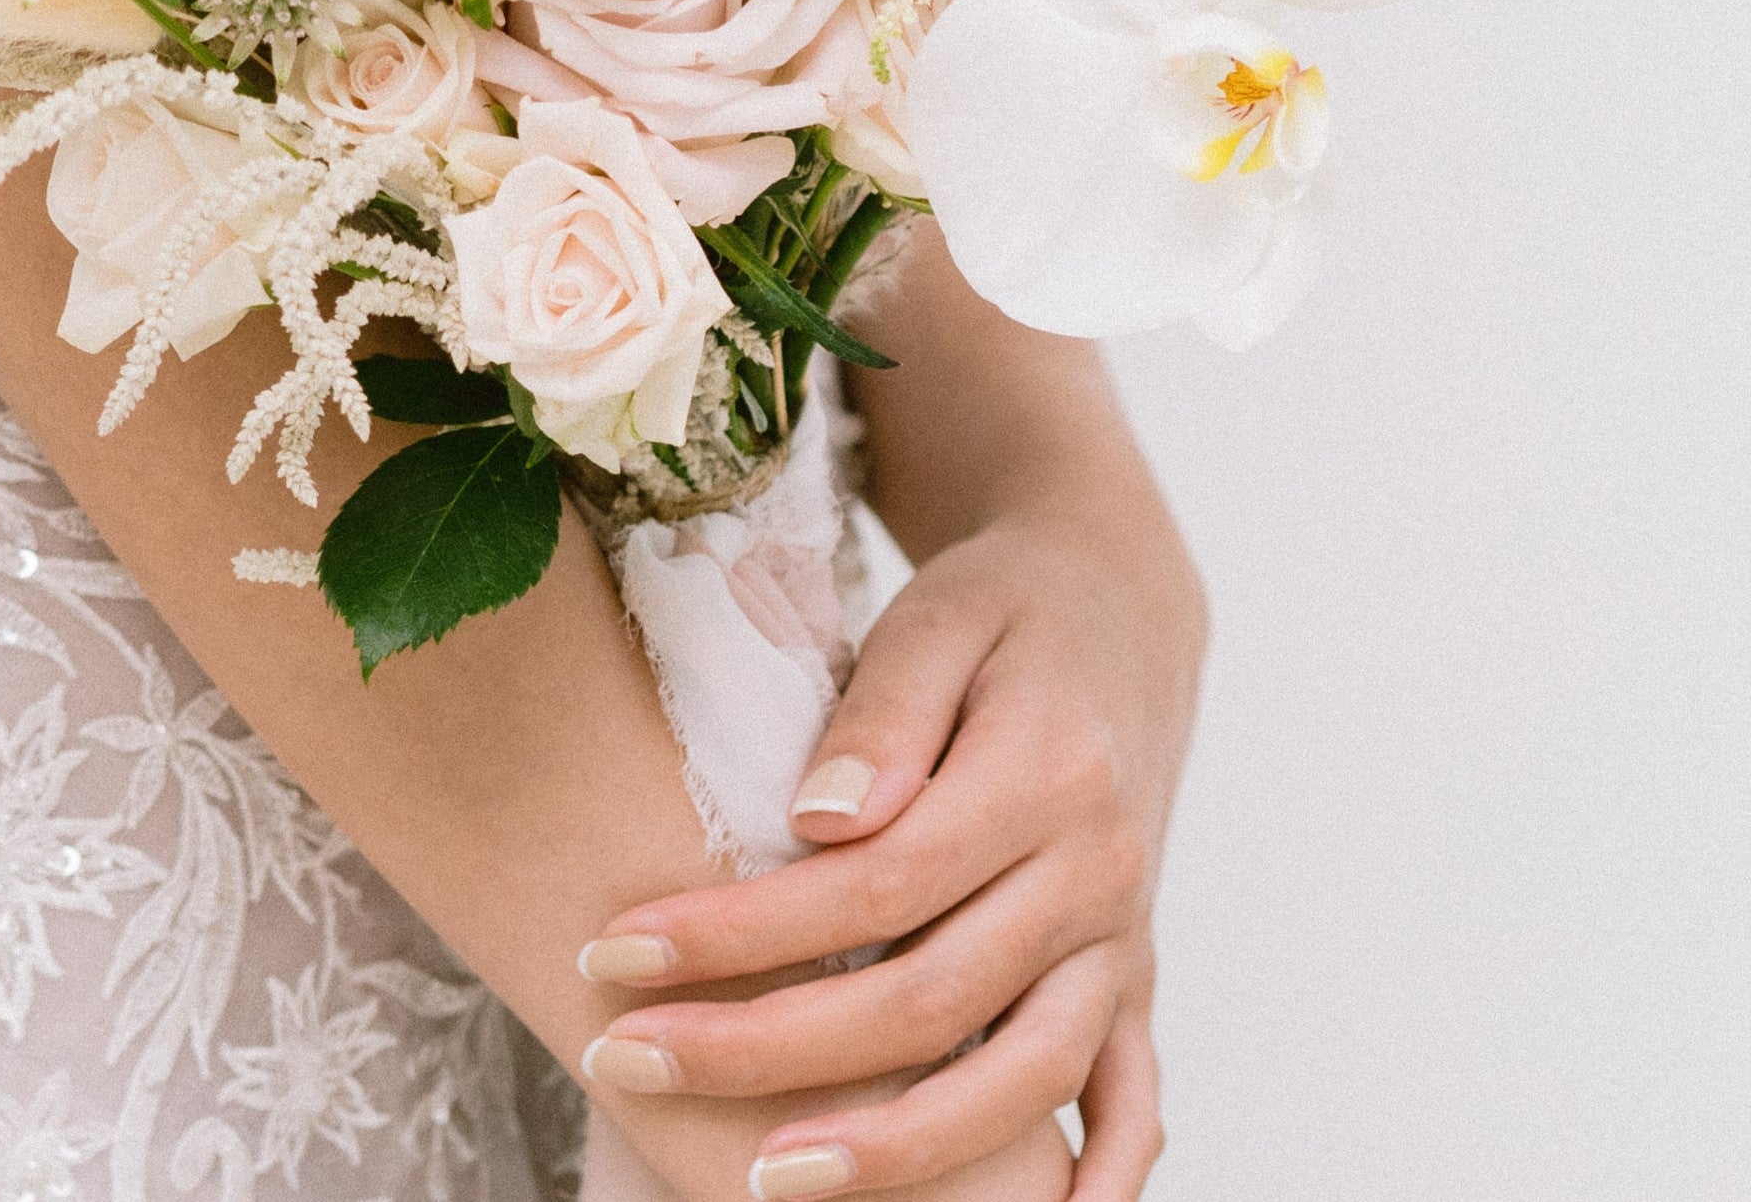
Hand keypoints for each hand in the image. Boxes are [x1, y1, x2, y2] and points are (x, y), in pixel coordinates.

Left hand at [573, 507, 1198, 1194]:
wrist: (1119, 606)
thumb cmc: (999, 609)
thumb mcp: (939, 614)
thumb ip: (885, 710)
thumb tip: (821, 822)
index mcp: (1046, 774)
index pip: (877, 885)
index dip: (742, 934)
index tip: (615, 951)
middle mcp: (1097, 870)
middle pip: (931, 999)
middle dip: (768, 1048)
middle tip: (626, 1054)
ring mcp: (1123, 936)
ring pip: (1024, 1076)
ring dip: (900, 1150)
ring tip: (764, 1179)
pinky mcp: (1135, 975)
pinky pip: (1133, 1096)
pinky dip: (1101, 1176)